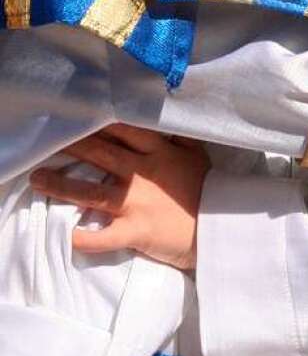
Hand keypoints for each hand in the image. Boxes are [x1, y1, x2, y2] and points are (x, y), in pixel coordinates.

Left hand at [29, 124, 209, 270]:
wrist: (221, 226)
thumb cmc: (209, 188)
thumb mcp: (197, 154)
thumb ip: (178, 136)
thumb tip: (163, 119)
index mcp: (159, 152)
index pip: (124, 131)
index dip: (100, 123)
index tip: (80, 116)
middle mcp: (143, 174)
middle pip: (101, 154)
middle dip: (73, 147)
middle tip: (51, 142)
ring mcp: (137, 203)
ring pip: (92, 192)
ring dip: (62, 186)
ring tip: (39, 179)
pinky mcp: (135, 231)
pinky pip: (103, 237)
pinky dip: (83, 238)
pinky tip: (66, 235)